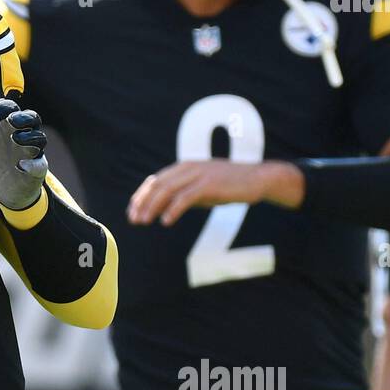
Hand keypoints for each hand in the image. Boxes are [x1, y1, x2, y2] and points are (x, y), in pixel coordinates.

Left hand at [0, 98, 47, 209]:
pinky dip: (32, 164)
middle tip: (10, 120)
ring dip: (29, 137)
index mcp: (6, 126)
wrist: (2, 188)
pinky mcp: (36, 168)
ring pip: (39, 138)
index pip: (8, 108)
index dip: (1, 107)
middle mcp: (22, 134)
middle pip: (31, 117)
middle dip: (22, 117)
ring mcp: (31, 151)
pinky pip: (39, 164)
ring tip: (15, 139)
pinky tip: (20, 165)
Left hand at [126, 159, 302, 225]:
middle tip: (133, 220)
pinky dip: (173, 209)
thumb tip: (162, 209)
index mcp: (184, 167)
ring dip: (152, 207)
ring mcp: (198, 175)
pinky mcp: (209, 184)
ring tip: (144, 222)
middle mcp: (188, 167)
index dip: (141, 196)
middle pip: (157, 185)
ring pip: (167, 190)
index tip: (132, 212)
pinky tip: (165, 222)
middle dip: (142, 203)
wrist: (258, 179)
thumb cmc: (229, 186)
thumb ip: (183, 195)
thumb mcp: (202, 189)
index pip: (155, 181)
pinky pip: (185, 198)